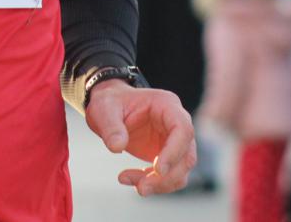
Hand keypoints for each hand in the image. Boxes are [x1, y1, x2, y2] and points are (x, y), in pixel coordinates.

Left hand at [85, 80, 196, 196]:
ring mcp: (174, 141)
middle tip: (141, 188)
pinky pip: (169, 176)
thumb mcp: (104, 108)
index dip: (174, 151)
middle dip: (166, 177)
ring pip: (181, 170)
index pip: (183, 129)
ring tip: (126, 180)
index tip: (158, 170)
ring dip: (159, 184)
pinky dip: (153, 183)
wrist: (108, 108)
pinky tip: (130, 179)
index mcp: (166, 104)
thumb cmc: (109, 103)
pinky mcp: (167, 155)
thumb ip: (111, 127)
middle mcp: (176, 122)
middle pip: (186, 155)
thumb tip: (117, 147)